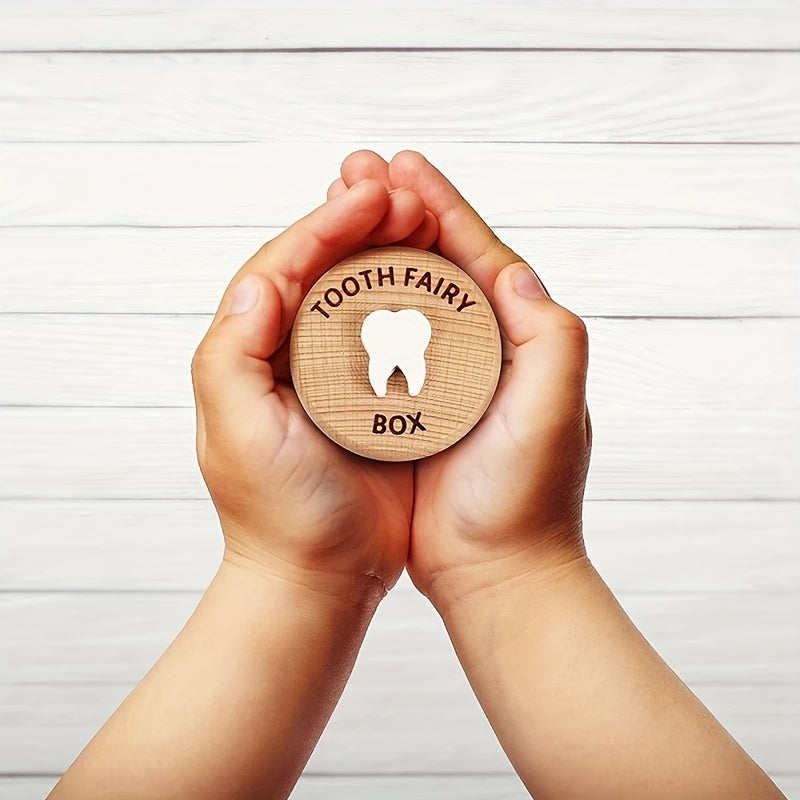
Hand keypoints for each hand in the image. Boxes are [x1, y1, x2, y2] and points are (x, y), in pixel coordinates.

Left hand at [191, 177, 438, 598]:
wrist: (321, 577)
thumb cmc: (279, 514)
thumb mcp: (239, 437)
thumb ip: (231, 358)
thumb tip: (254, 284)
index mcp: (253, 353)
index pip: (285, 265)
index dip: (329, 224)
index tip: (374, 194)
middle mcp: (291, 354)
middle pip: (325, 268)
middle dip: (363, 222)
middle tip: (408, 193)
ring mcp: (335, 373)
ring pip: (361, 293)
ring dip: (392, 250)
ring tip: (427, 217)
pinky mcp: (374, 397)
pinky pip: (394, 334)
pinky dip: (414, 300)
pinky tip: (443, 279)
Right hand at [332, 151, 590, 607]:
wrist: (495, 572)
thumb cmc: (524, 499)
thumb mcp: (554, 412)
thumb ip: (552, 338)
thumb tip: (513, 269)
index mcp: (521, 339)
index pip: (479, 253)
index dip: (440, 204)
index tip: (401, 165)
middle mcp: (486, 350)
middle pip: (439, 264)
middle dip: (400, 215)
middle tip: (358, 174)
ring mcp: (449, 377)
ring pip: (409, 298)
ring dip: (376, 254)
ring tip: (340, 214)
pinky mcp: (416, 407)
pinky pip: (388, 343)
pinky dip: (364, 310)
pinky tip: (331, 291)